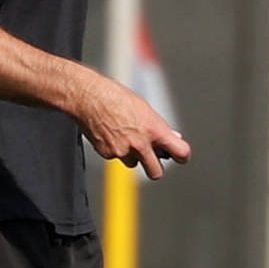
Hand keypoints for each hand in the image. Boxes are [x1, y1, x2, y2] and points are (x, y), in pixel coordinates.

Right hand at [72, 74, 190, 179]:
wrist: (87, 97)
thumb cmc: (114, 96)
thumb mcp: (143, 107)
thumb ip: (158, 125)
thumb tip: (172, 137)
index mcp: (154, 130)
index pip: (180, 152)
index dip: (181, 156)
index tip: (179, 156)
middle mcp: (140, 143)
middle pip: (156, 172)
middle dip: (154, 167)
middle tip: (151, 158)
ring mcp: (122, 150)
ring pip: (133, 163)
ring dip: (131, 155)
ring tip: (123, 136)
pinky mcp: (107, 153)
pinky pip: (115, 157)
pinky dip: (114, 149)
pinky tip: (109, 132)